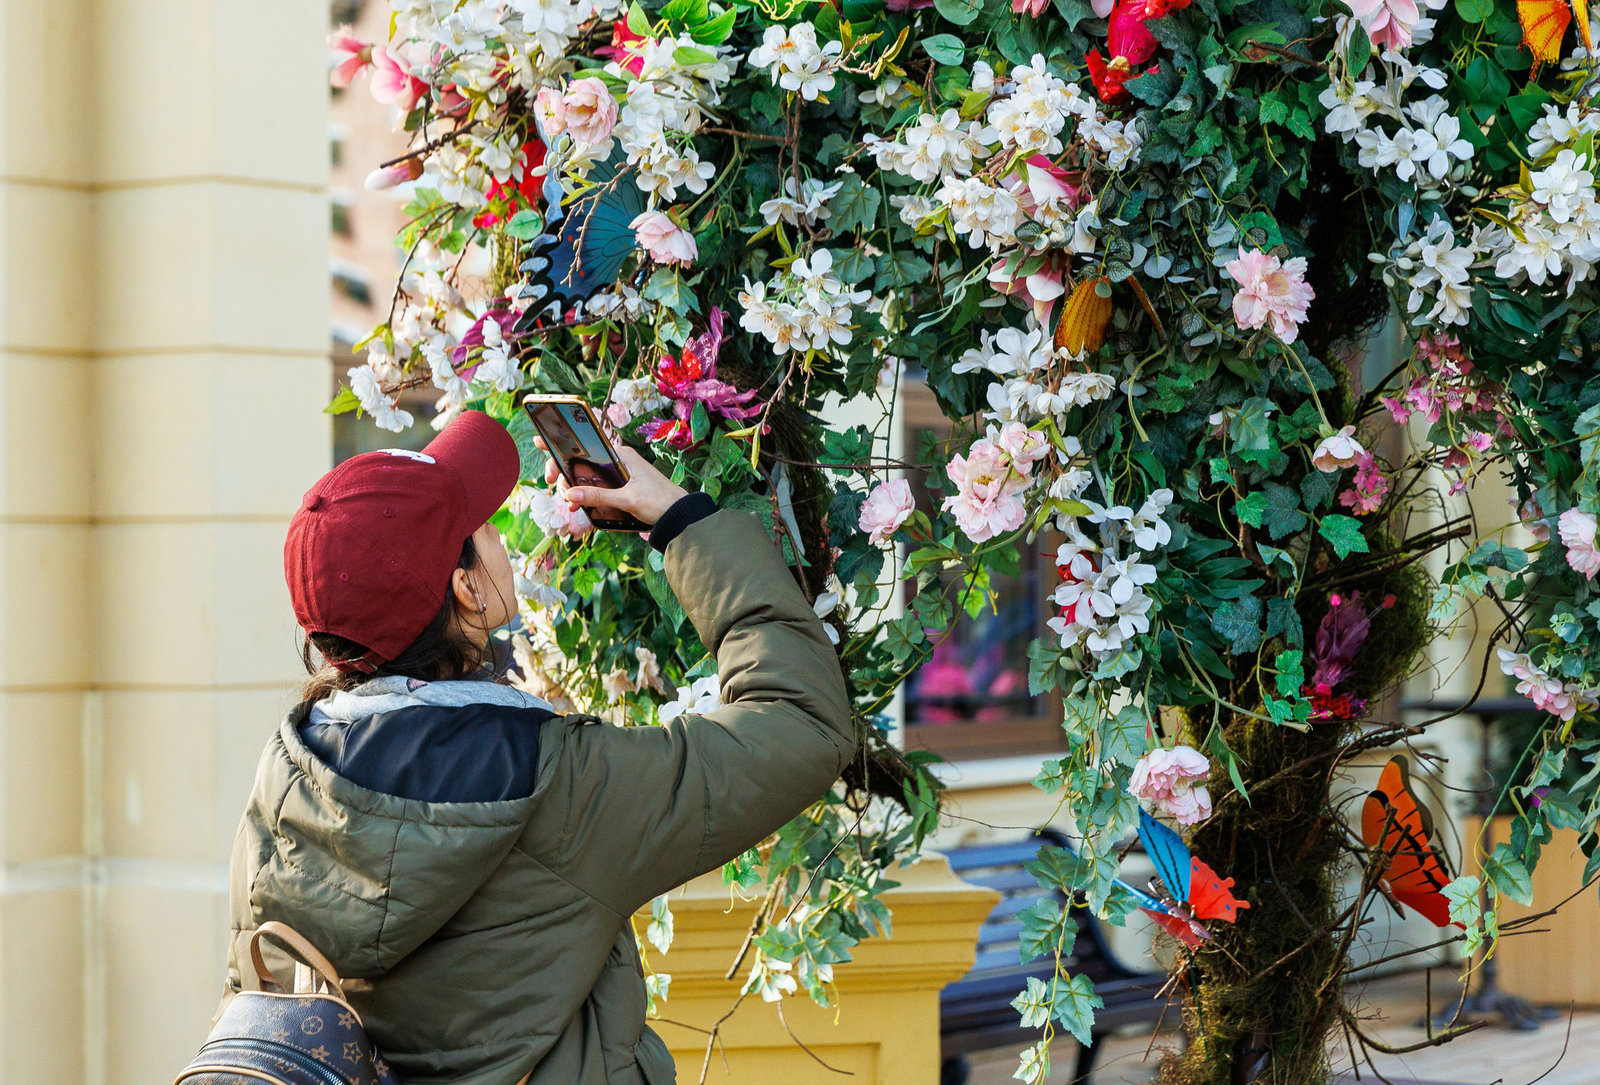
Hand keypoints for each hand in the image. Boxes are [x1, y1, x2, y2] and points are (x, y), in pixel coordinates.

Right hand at [534, 437, 688, 526]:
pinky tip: (577, 508)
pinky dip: (584, 497)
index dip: (563, 442)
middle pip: (581, 462)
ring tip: (568, 503)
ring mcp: (616, 477)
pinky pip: (595, 490)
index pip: (586, 443)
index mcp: (619, 455)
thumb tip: (569, 495)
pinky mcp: (618, 490)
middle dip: (564, 471)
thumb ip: (598, 496)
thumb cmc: (660, 501)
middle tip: (553, 482)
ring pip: (586, 478)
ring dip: (573, 488)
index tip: (542, 442)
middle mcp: (616, 462)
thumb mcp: (627, 499)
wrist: (680, 517)